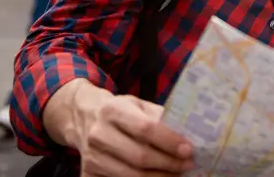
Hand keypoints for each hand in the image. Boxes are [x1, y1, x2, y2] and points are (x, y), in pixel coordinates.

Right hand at [77, 91, 193, 176]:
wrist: (84, 118)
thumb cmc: (120, 111)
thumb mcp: (138, 104)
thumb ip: (159, 117)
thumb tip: (187, 135)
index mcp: (113, 110)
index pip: (146, 129)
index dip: (169, 142)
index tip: (188, 150)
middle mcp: (98, 134)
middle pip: (139, 157)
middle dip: (168, 164)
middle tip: (188, 165)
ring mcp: (90, 157)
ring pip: (131, 175)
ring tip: (177, 173)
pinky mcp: (87, 174)